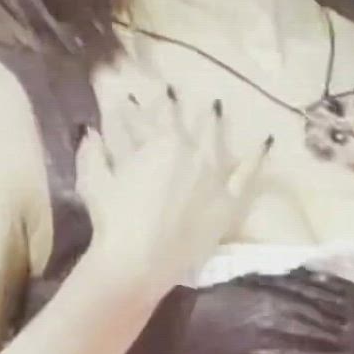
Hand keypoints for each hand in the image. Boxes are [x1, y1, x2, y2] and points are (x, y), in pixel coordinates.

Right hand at [76, 84, 273, 302]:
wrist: (139, 261)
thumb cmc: (113, 220)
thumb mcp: (94, 181)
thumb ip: (92, 153)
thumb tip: (88, 131)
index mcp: (159, 144)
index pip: (147, 119)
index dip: (137, 108)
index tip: (131, 97)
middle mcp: (190, 153)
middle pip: (183, 124)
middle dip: (175, 106)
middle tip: (172, 91)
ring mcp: (213, 176)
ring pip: (215, 141)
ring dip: (213, 121)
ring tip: (215, 105)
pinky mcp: (228, 202)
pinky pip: (247, 175)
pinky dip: (256, 157)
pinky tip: (265, 140)